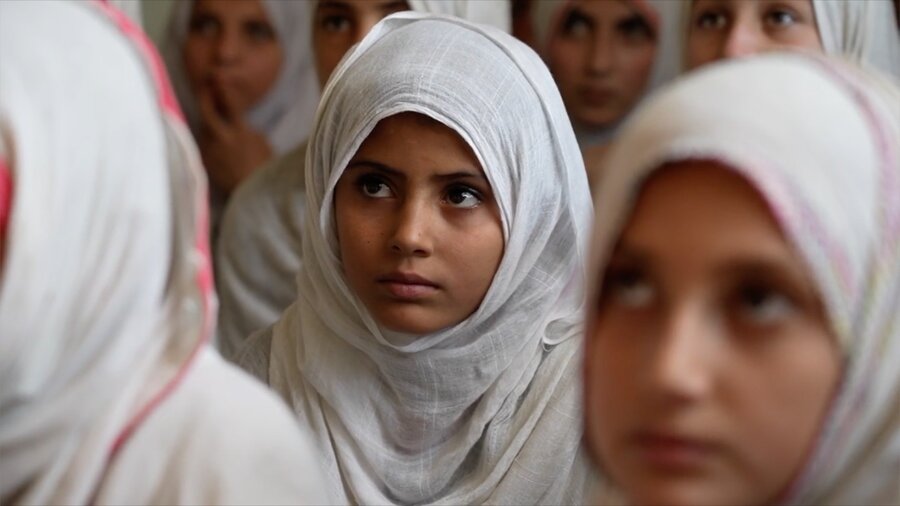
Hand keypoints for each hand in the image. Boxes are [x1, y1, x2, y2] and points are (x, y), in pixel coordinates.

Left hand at [197, 75, 271, 195]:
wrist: (251, 193)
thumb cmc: (263, 169)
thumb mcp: (263, 145)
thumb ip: (249, 131)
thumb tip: (242, 125)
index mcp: (240, 132)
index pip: (230, 104)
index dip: (223, 90)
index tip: (219, 79)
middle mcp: (222, 138)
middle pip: (207, 111)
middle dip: (205, 97)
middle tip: (205, 88)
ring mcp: (211, 150)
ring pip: (203, 127)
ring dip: (206, 119)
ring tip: (209, 113)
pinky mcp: (205, 161)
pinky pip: (203, 144)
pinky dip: (207, 139)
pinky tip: (211, 138)